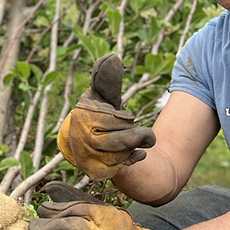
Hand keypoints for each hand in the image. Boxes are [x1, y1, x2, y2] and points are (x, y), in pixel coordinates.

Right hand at [57, 54, 156, 179]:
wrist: (85, 145)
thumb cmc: (98, 116)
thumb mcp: (102, 97)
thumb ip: (107, 80)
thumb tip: (112, 57)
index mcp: (83, 117)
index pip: (113, 120)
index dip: (125, 120)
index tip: (128, 118)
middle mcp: (82, 139)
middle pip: (119, 141)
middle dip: (137, 137)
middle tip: (147, 134)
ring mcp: (88, 158)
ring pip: (121, 155)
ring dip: (134, 148)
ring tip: (139, 142)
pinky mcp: (96, 172)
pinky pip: (120, 168)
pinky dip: (132, 159)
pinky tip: (135, 153)